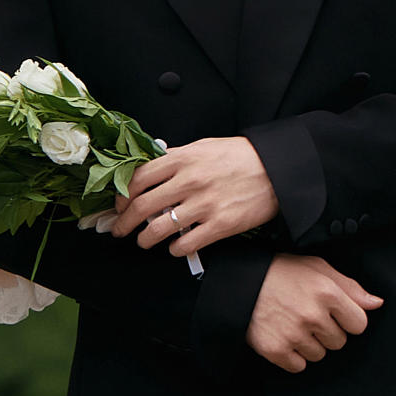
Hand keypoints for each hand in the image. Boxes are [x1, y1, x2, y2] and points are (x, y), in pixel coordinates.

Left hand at [111, 136, 279, 257]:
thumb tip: (151, 167)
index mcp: (181, 160)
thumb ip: (176, 157)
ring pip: (159, 229)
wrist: (276, 169)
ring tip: (144, 242)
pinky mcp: (220, 225)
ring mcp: (204, 204)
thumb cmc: (240, 156)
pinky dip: (175, 249)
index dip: (122, 196)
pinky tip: (174, 247)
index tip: (119, 205)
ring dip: (145, 239)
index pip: (137, 179)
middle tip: (121, 229)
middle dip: (125, 222)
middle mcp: (188, 182)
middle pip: (142, 206)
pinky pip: (186, 244)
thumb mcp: (203, 147)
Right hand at [248, 254, 381, 372]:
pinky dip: (293, 356)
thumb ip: (350, 287)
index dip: (347, 320)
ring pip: (320, 355)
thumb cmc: (282, 273)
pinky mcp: (276, 349)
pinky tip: (284, 336)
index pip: (359, 324)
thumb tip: (376, 304)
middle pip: (339, 342)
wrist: (240, 282)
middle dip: (328, 332)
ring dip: (310, 344)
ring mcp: (294, 334)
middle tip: (308, 316)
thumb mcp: (318, 269)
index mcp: (327, 293)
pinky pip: (299, 366)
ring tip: (293, 324)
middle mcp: (312, 315)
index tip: (333, 314)